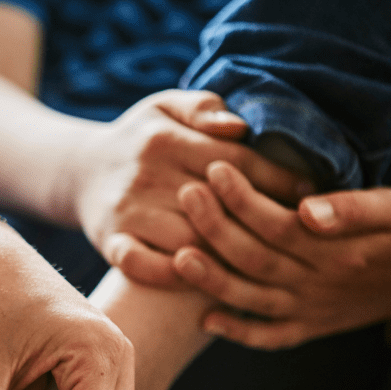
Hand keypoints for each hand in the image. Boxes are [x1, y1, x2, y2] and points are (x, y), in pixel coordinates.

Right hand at [68, 89, 311, 285]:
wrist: (81, 172)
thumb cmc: (141, 140)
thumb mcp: (166, 107)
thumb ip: (205, 109)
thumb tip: (240, 129)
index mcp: (166, 139)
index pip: (236, 163)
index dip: (277, 182)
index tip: (309, 197)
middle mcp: (144, 175)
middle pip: (218, 206)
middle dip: (259, 222)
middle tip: (297, 238)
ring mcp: (126, 212)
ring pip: (188, 240)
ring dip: (227, 255)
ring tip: (264, 264)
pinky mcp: (110, 242)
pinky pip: (144, 267)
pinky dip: (174, 277)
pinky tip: (203, 281)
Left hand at [172, 161, 390, 348]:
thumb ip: (352, 208)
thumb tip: (309, 209)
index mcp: (335, 251)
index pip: (277, 223)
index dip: (243, 199)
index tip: (214, 170)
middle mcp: (318, 285)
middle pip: (256, 258)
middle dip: (216, 228)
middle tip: (185, 196)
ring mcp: (312, 311)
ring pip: (253, 299)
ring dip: (214, 281)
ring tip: (179, 257)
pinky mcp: (311, 328)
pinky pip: (271, 338)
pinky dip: (240, 334)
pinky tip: (206, 321)